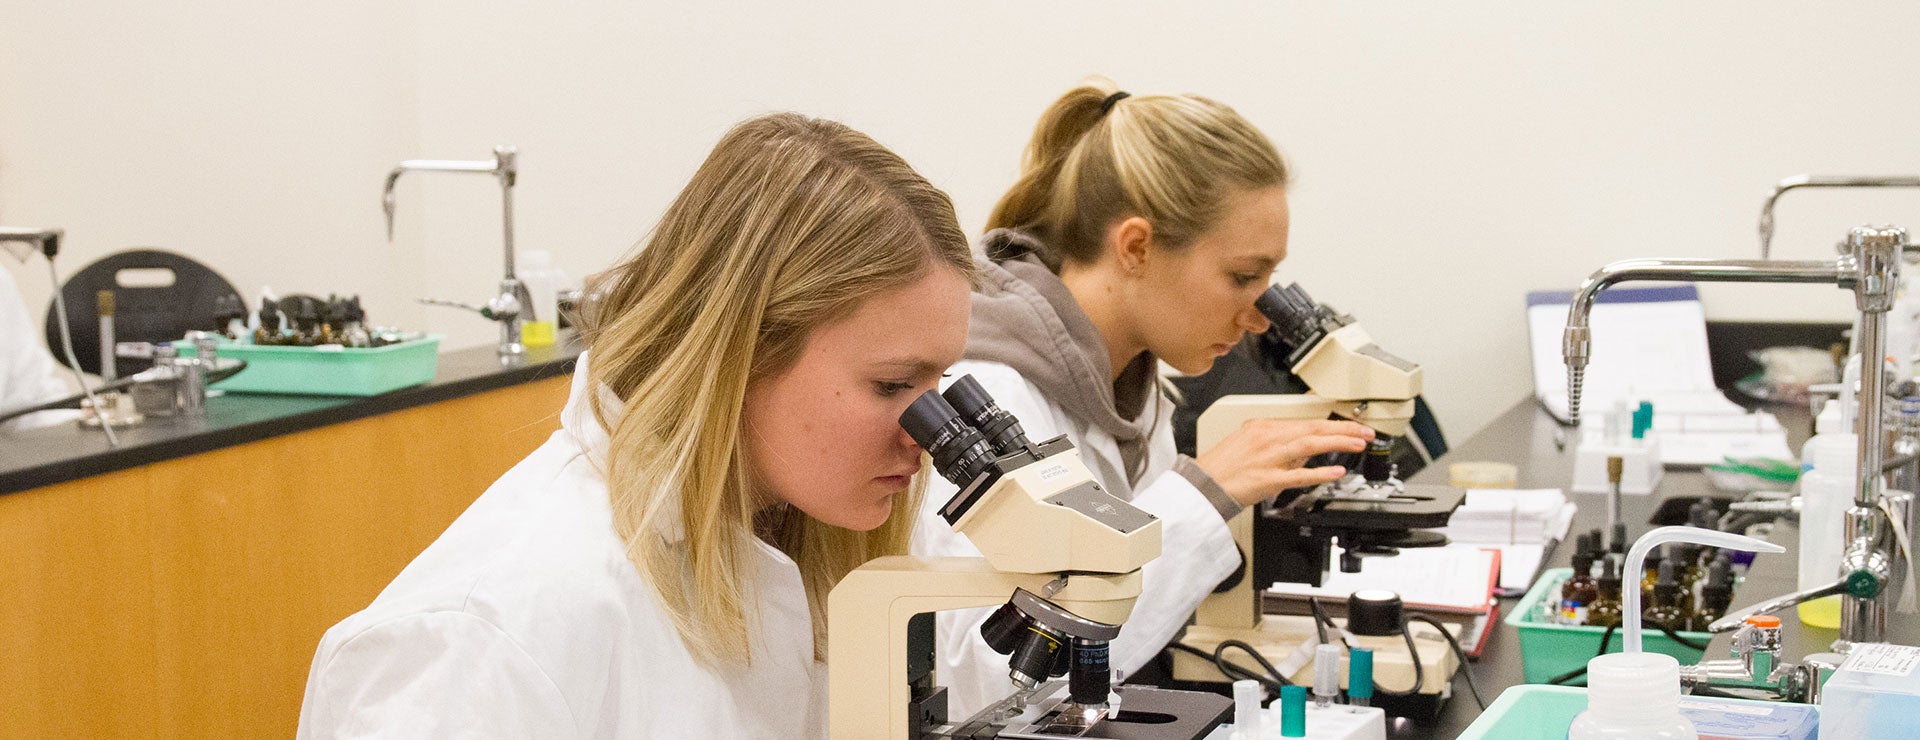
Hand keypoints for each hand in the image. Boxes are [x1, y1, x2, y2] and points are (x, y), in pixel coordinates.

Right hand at [1194, 419, 1375, 506]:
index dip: (1333, 424)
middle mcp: (1268, 438)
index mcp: (1264, 427)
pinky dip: (1319, 472)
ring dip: (1338, 442)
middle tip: (1366, 432)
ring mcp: (1269, 458)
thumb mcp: (1249, 443)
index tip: (1351, 427)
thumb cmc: (1223, 466)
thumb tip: (1305, 451)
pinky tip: (1336, 472)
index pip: (1306, 422)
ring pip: (1309, 444)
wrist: (1203, 484)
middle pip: (1313, 428)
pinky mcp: (1268, 479)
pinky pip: (1298, 475)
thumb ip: (1278, 444)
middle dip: (1344, 429)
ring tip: (1358, 444)